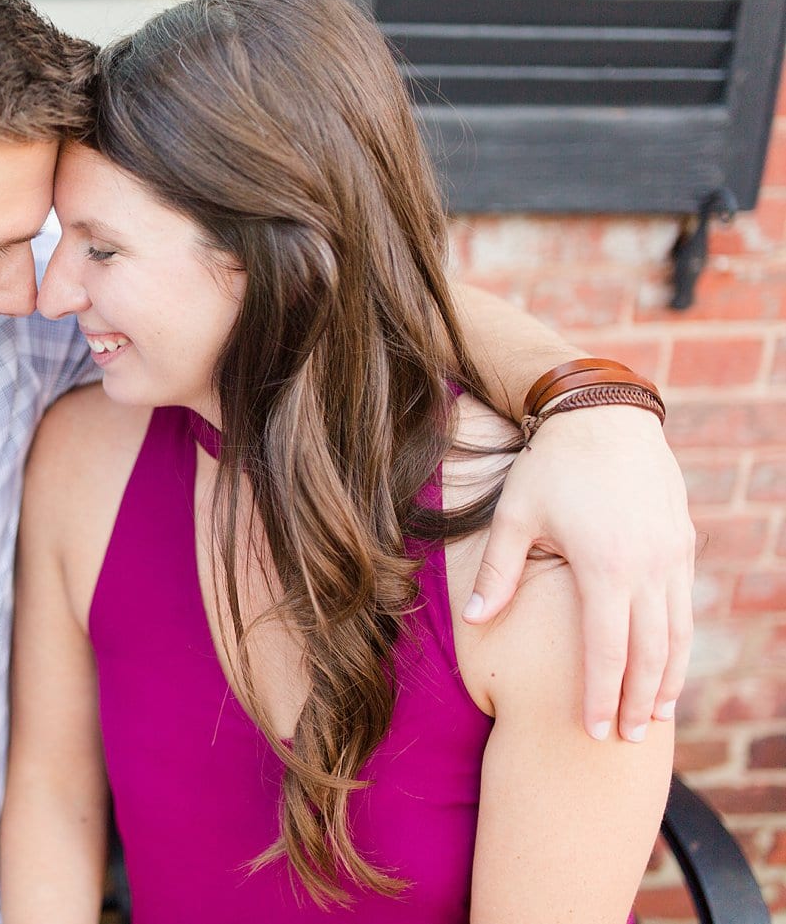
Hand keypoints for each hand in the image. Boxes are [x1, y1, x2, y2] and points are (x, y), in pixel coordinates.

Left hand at [465, 406, 693, 742]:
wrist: (606, 416)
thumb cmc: (550, 465)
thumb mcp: (515, 515)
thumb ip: (497, 571)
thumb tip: (473, 619)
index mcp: (606, 565)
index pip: (605, 649)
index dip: (599, 695)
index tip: (590, 730)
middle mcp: (649, 566)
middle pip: (649, 652)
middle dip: (636, 701)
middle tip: (624, 740)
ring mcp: (673, 556)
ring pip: (677, 633)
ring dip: (667, 679)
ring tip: (653, 716)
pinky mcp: (683, 543)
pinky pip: (684, 607)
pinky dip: (678, 643)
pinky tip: (667, 666)